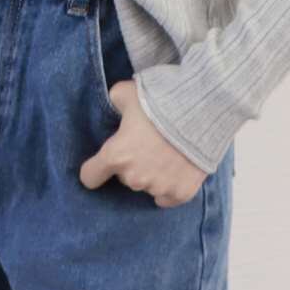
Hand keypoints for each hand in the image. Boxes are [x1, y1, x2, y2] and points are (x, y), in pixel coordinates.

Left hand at [79, 79, 206, 207]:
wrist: (200, 111)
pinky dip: (169, 186)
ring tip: (165, 151)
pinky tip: (175, 169)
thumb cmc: (159, 100)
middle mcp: (134, 177)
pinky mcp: (181, 193)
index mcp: (116, 156)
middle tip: (145, 142)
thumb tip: (116, 106)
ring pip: (146, 185)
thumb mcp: (125, 91)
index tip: (101, 163)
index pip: (90, 176)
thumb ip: (114, 102)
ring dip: (151, 173)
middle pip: (123, 177)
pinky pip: (167, 198)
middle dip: (130, 163)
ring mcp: (158, 188)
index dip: (94, 168)